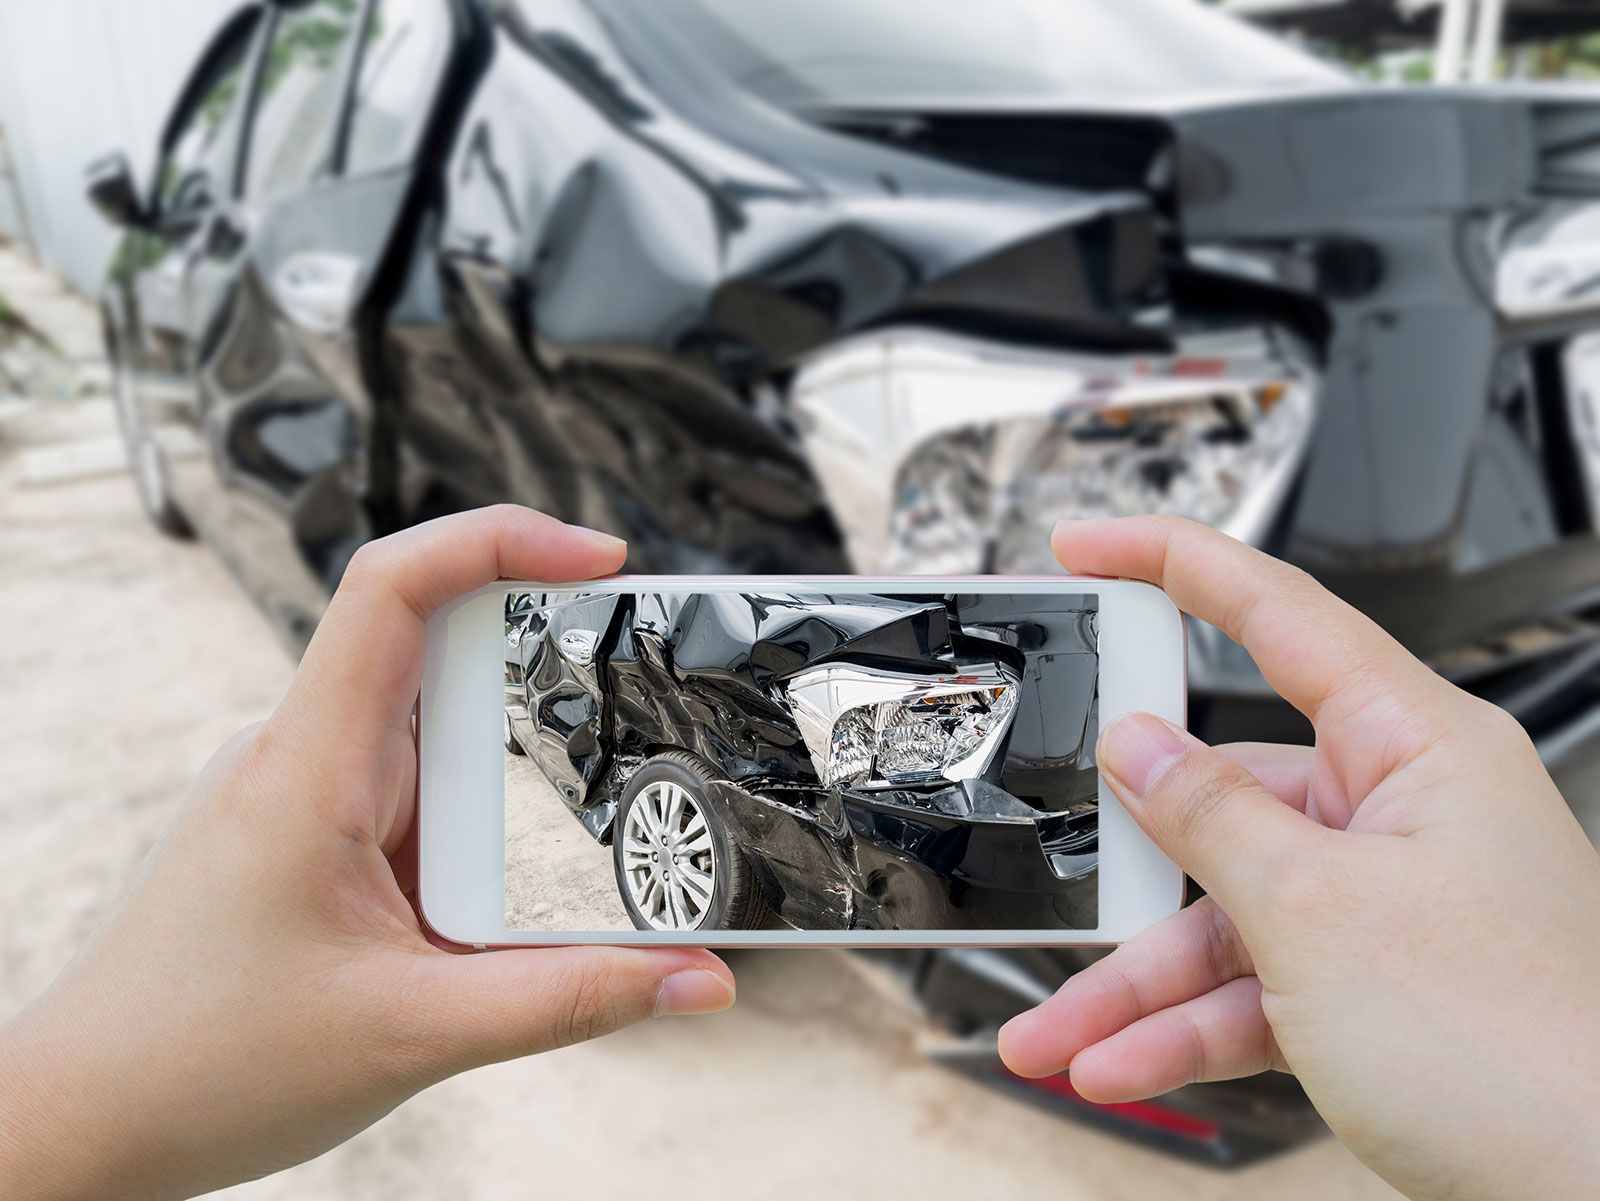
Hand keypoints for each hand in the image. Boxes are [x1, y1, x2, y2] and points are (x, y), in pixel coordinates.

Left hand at [0, 507, 734, 1200]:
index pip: (393, 589)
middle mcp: (302, 756)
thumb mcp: (414, 1037)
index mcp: (309, 768)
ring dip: (505, 769)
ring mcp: (303, 790)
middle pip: (436, 646)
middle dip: (541, 665)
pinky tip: (491, 887)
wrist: (86, 1119)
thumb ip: (570, 1002)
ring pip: (431, 726)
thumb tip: (699, 980)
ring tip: (561, 832)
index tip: (601, 557)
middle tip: (632, 695)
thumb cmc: (202, 1067)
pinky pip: (412, 785)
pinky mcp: (311, 832)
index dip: (499, 540)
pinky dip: (473, 815)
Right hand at [998, 517, 1599, 1200]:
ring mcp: (1385, 907)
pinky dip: (1184, 1030)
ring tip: (1062, 1034)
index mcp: (1417, 748)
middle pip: (1225, 802)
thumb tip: (1139, 748)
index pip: (1279, 614)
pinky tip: (1121, 1062)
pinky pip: (1251, 990)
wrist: (1594, 1200)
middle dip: (1130, 869)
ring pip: (1224, 917)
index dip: (1174, 564)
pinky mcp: (1371, 988)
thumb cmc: (1519, 1049)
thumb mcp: (1316, 911)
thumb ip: (1210, 816)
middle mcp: (1402, 816)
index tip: (1093, 544)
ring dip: (1138, 984)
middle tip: (1062, 883)